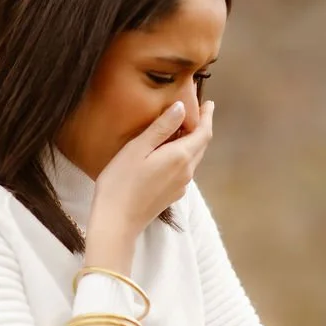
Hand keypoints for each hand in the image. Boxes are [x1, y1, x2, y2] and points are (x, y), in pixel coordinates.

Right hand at [86, 100, 213, 271]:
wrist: (116, 222)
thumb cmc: (121, 182)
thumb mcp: (138, 148)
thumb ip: (161, 127)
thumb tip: (181, 107)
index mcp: (180, 157)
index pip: (204, 133)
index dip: (207, 117)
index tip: (208, 103)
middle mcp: (186, 172)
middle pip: (201, 145)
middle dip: (201, 127)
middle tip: (195, 111)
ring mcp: (181, 186)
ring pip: (193, 158)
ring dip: (192, 142)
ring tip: (181, 129)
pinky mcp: (172, 195)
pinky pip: (184, 170)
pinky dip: (183, 155)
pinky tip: (169, 153)